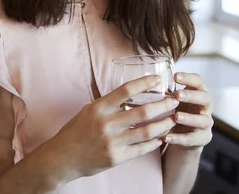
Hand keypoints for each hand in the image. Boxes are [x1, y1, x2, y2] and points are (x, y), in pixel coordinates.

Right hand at [49, 75, 178, 182]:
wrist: (63, 157)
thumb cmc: (77, 130)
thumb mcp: (90, 110)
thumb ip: (110, 103)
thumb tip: (132, 93)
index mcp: (100, 107)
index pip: (126, 90)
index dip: (144, 83)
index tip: (158, 79)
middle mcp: (107, 124)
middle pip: (143, 112)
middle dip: (163, 105)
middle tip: (175, 100)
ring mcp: (112, 142)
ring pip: (146, 132)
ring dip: (163, 124)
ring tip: (174, 118)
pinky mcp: (116, 158)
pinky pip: (140, 149)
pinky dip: (153, 143)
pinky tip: (161, 137)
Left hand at [163, 72, 212, 149]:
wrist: (182, 136)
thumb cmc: (176, 110)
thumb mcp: (173, 99)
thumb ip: (167, 91)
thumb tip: (147, 80)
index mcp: (199, 92)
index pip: (198, 81)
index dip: (188, 78)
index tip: (175, 76)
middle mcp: (206, 106)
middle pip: (205, 98)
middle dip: (191, 96)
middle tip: (177, 95)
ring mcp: (206, 123)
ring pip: (203, 120)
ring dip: (189, 118)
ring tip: (176, 117)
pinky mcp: (202, 139)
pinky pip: (192, 139)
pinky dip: (179, 138)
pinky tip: (167, 137)